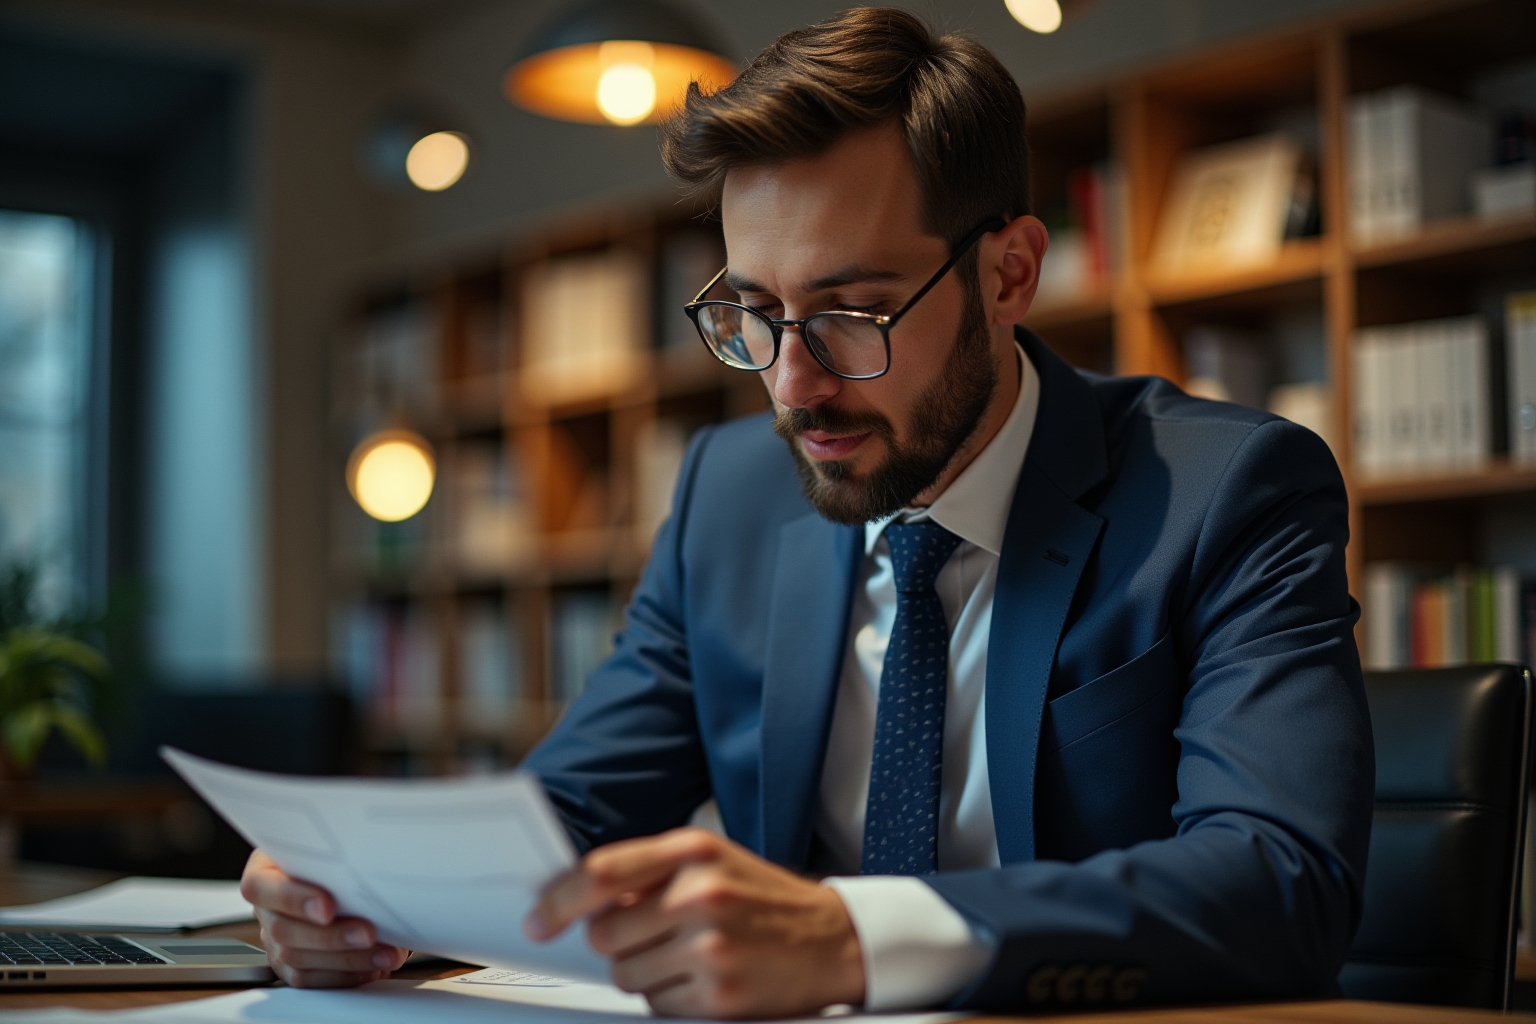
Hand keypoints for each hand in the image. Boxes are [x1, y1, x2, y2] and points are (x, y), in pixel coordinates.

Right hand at [240, 848, 408, 987]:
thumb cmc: (338, 852)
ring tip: (385, 953)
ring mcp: (275, 938)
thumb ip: (341, 850)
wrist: (345, 871)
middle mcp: (267, 907)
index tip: (328, 906)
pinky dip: (344, 976)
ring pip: (297, 959)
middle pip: (282, 929)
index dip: (292, 899)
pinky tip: (372, 967)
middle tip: (369, 933)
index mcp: (266, 870)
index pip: (260, 886)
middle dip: (331, 936)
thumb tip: (375, 858)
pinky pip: (310, 979)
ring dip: (347, 959)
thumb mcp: (334, 840)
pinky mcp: (291, 963)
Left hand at [527, 827, 864, 1017]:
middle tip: (647, 936)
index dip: (558, 900)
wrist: (835, 938)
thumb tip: (578, 898)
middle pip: (604, 933)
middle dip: (614, 941)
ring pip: (625, 974)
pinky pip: (656, 1005)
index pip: (601, 872)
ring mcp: (711, 947)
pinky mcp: (719, 996)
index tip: (538, 920)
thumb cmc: (764, 897)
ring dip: (641, 972)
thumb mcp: (713, 861)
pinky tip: (703, 978)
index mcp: (694, 851)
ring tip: (684, 956)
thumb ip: (650, 872)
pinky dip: (669, 997)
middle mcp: (700, 894)